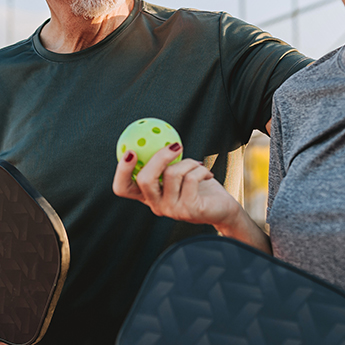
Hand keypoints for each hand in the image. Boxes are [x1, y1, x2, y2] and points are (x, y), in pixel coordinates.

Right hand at [112, 144, 243, 229]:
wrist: (223, 208)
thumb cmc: (199, 186)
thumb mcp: (179, 172)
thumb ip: (165, 162)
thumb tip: (157, 134)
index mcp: (149, 195)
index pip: (123, 188)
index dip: (122, 171)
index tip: (131, 151)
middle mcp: (156, 205)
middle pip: (144, 179)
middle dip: (158, 158)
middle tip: (174, 146)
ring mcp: (172, 210)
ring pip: (171, 174)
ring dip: (188, 162)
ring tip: (198, 164)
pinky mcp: (189, 210)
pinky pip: (191, 178)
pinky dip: (201, 169)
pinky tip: (207, 173)